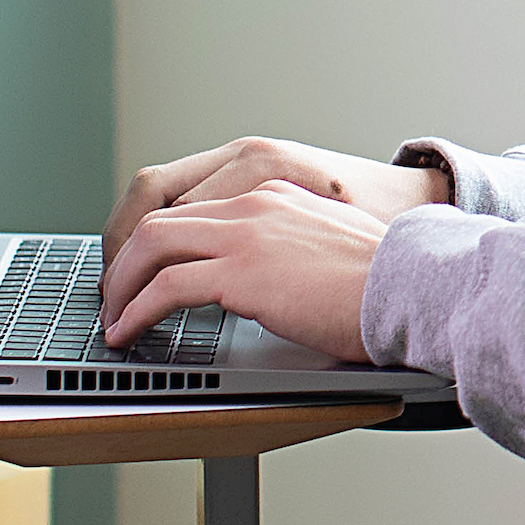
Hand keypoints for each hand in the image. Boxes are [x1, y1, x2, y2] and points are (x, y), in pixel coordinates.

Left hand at [102, 175, 398, 358]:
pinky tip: (128, 331)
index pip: (193, 205)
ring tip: (112, 315)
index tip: (141, 270)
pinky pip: (165, 287)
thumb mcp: (331, 242)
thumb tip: (273, 277)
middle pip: (158, 217)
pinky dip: (136, 310)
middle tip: (113, 293)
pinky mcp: (242, 272)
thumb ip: (293, 244)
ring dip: (121, 284)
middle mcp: (255, 202)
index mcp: (275, 192)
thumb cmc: (385, 280)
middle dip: (124, 259)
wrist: (412, 286)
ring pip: (151, 244)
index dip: (154, 240)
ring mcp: (246, 233)